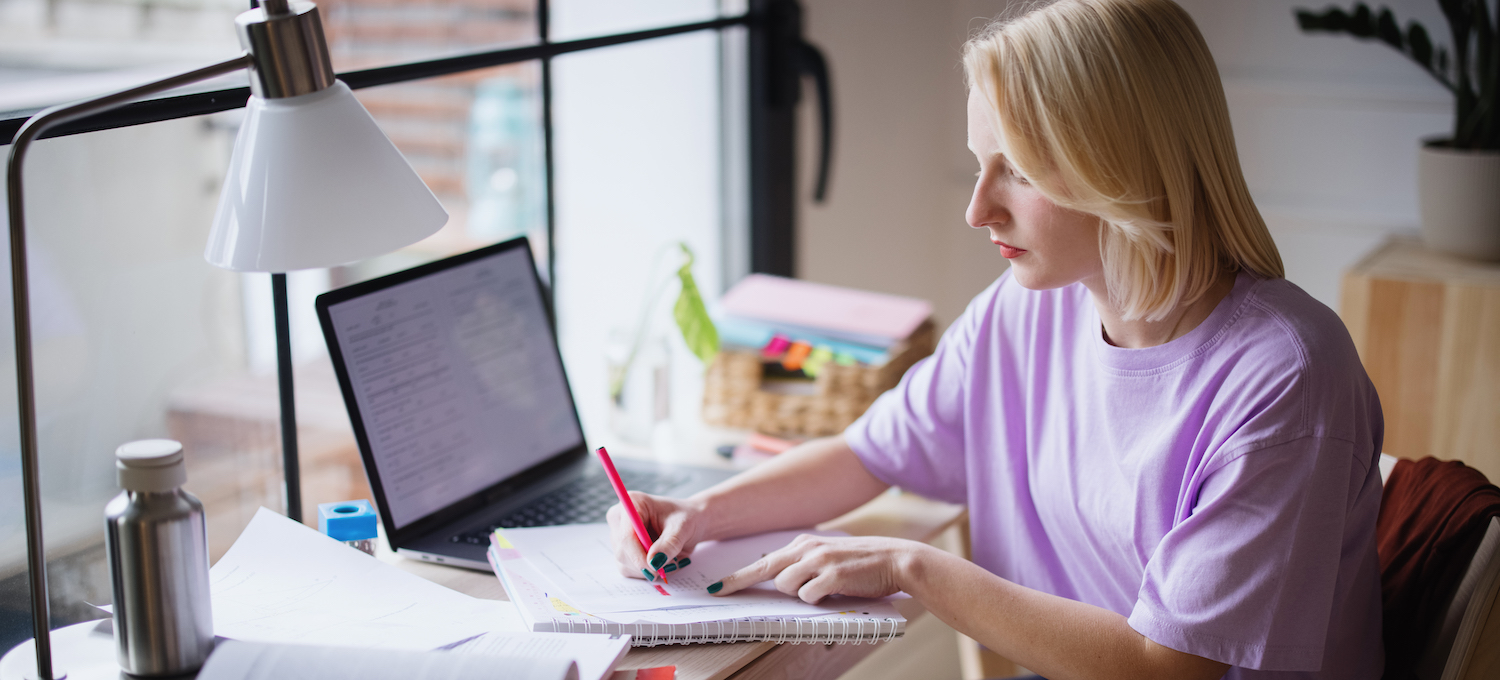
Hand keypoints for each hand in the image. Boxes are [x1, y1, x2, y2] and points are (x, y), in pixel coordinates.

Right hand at [606, 492, 710, 580]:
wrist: (691, 522)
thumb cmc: (687, 518)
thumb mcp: (683, 528)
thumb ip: (669, 544)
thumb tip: (653, 562)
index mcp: (634, 503)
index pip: (627, 536)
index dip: (639, 556)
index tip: (656, 568)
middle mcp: (620, 518)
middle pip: (623, 552)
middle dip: (646, 564)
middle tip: (670, 563)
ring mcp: (618, 535)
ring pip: (625, 564)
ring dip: (649, 569)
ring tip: (670, 558)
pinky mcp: (622, 550)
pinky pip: (628, 570)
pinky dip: (647, 571)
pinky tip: (661, 561)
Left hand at [710, 534, 922, 602]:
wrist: (896, 559)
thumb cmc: (863, 563)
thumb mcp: (829, 556)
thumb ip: (805, 564)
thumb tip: (781, 581)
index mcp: (805, 543)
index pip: (765, 561)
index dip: (740, 575)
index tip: (718, 586)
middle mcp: (808, 548)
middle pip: (765, 569)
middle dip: (740, 582)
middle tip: (720, 592)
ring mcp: (818, 560)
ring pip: (786, 585)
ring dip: (799, 593)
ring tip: (822, 590)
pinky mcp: (831, 575)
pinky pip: (808, 595)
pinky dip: (817, 600)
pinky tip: (834, 593)